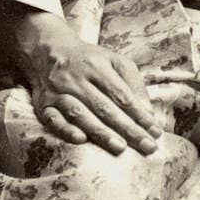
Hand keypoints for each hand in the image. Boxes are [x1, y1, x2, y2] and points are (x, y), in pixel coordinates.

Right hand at [7, 13, 162, 156]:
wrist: (49, 51)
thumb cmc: (89, 61)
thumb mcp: (114, 61)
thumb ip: (133, 83)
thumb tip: (147, 112)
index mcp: (97, 66)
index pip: (122, 95)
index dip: (140, 115)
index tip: (155, 132)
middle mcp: (77, 79)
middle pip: (105, 107)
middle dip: (127, 129)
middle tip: (147, 146)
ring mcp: (59, 92)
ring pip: (80, 114)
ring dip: (100, 132)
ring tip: (120, 148)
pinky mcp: (44, 104)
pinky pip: (53, 119)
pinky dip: (66, 129)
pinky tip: (80, 140)